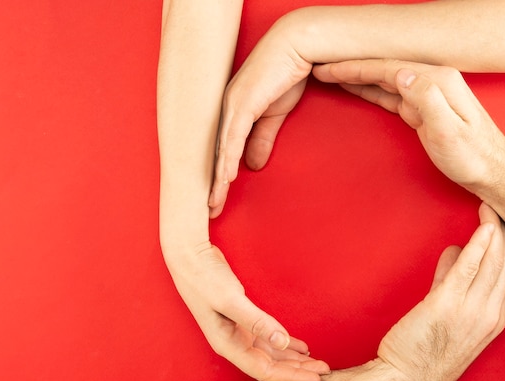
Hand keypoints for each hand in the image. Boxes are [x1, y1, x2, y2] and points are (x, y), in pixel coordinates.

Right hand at [166, 243, 329, 380]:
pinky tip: (300, 346)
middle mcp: (233, 342)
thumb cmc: (205, 278)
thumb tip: (282, 342)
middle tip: (325, 371)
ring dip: (293, 358)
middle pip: (270, 365)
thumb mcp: (230, 299)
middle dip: (297, 370)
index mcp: (228, 344)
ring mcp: (237, 331)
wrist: (189, 258)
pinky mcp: (241, 319)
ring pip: (270, 353)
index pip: (264, 370)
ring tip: (317, 361)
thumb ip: (257, 321)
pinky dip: (285, 343)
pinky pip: (267, 338)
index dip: (291, 376)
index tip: (315, 377)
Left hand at [209, 13, 311, 217]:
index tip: (215, 199)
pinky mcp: (242, 104)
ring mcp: (231, 107)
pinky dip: (228, 160)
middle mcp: (226, 111)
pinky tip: (225, 179)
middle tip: (209, 210)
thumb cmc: (285, 75)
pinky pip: (233, 138)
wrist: (295, 46)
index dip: (218, 177)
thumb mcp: (274, 116)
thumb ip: (262, 140)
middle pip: (215, 155)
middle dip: (212, 185)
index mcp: (232, 114)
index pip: (221, 151)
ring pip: (220, 151)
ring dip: (217, 180)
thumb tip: (254, 166)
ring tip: (213, 204)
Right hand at [313, 59, 504, 199]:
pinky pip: (390, 95)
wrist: (492, 173)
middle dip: (351, 68)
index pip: (388, 68)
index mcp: (437, 81)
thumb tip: (401, 73)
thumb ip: (427, 99)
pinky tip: (355, 89)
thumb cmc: (473, 157)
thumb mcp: (449, 131)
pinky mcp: (423, 109)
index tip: (329, 69)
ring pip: (384, 80)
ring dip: (357, 78)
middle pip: (383, 69)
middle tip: (321, 70)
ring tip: (330, 76)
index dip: (356, 67)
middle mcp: (432, 81)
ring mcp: (428, 94)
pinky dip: (369, 90)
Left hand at [376, 203, 504, 380]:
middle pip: (504, 263)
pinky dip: (477, 245)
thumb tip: (453, 252)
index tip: (498, 222)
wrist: (405, 379)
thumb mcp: (445, 312)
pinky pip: (469, 269)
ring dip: (492, 231)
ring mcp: (471, 310)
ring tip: (488, 207)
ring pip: (492, 262)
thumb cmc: (423, 348)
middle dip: (502, 232)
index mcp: (492, 317)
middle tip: (495, 206)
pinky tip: (482, 228)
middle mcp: (489, 313)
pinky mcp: (447, 304)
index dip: (503, 244)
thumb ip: (450, 280)